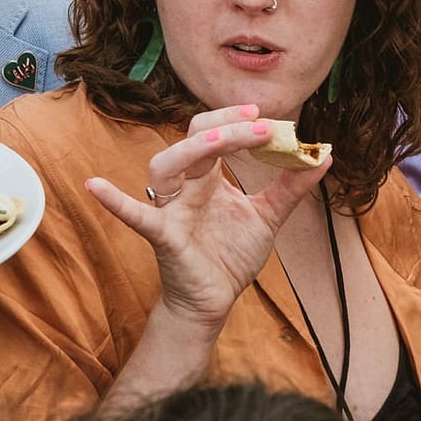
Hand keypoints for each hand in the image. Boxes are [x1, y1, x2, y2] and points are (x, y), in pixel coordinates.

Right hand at [87, 104, 330, 329]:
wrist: (213, 302)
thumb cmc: (229, 256)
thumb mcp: (267, 217)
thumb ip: (291, 187)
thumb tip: (325, 156)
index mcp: (208, 177)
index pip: (215, 133)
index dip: (237, 122)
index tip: (268, 117)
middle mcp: (186, 186)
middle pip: (193, 140)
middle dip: (224, 126)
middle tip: (257, 121)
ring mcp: (171, 209)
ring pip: (165, 166)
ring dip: (193, 150)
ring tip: (222, 139)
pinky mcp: (163, 236)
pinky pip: (136, 217)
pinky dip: (116, 202)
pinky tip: (95, 186)